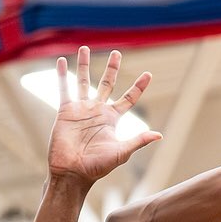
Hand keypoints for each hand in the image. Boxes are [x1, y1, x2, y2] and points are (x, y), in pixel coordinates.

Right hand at [47, 46, 161, 183]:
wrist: (73, 172)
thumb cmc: (97, 166)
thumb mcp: (121, 152)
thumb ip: (138, 141)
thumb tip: (159, 135)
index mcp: (112, 119)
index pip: (128, 98)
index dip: (138, 87)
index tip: (148, 74)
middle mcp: (97, 111)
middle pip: (107, 84)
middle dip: (112, 69)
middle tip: (117, 53)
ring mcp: (81, 110)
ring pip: (83, 82)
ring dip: (83, 65)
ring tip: (85, 48)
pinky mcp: (65, 111)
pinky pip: (64, 89)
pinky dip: (62, 75)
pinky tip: (61, 61)